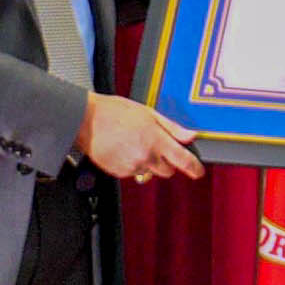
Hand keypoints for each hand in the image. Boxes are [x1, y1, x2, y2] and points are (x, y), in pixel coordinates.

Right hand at [77, 94, 204, 182]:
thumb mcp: (149, 113)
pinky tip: (123, 149)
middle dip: (166, 162)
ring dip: (147, 162)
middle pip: (168, 171)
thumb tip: (190, 135)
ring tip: (133, 144)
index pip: (183, 160)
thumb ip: (172, 128)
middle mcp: (146, 156)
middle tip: (155, 146)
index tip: (198, 171)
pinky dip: (132, 164)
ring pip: (149, 171)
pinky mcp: (119, 172)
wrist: (86, 120)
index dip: (194, 168)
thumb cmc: (114, 112)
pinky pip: (133, 172)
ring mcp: (132, 166)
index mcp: (156, 140)